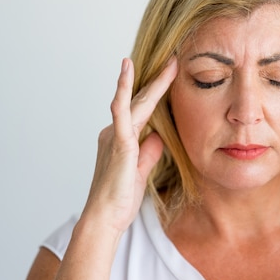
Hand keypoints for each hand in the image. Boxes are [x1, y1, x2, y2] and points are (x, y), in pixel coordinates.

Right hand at [83, 57, 177, 231]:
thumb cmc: (120, 199)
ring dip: (151, 82)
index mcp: (122, 139)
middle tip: (174, 61)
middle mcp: (115, 133)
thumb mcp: (142, 171)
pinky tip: (127, 71)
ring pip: (134, 102)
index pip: (143, 112)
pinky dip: (124, 90)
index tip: (171, 76)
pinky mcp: (118, 142)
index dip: (157, 93)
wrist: (105, 218)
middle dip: (158, 81)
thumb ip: (149, 152)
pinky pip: (121, 111)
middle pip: (141, 102)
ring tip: (167, 63)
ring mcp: (115, 136)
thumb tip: (158, 136)